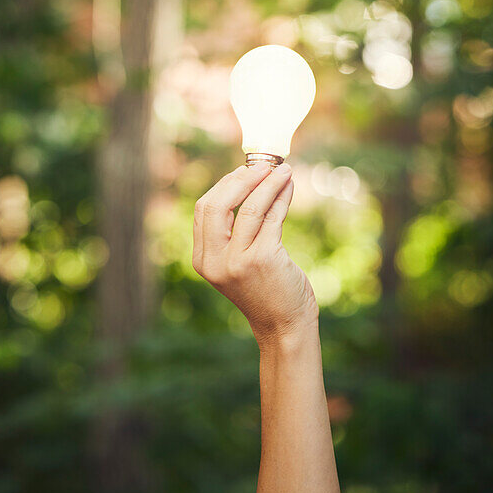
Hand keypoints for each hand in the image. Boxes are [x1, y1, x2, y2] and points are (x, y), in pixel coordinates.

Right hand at [192, 163, 317, 347]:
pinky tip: (289, 187)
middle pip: (218, 204)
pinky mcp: (263, 259)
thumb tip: (246, 181)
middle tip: (263, 166)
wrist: (285, 326)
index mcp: (203, 260)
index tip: (243, 171)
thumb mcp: (237, 261)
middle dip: (242, 179)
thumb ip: (233, 231)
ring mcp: (237, 261)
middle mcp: (215, 261)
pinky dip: (282, 197)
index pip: (204, 209)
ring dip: (268, 183)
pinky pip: (271, 217)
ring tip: (284, 171)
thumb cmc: (265, 289)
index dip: (224, 185)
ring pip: (250, 206)